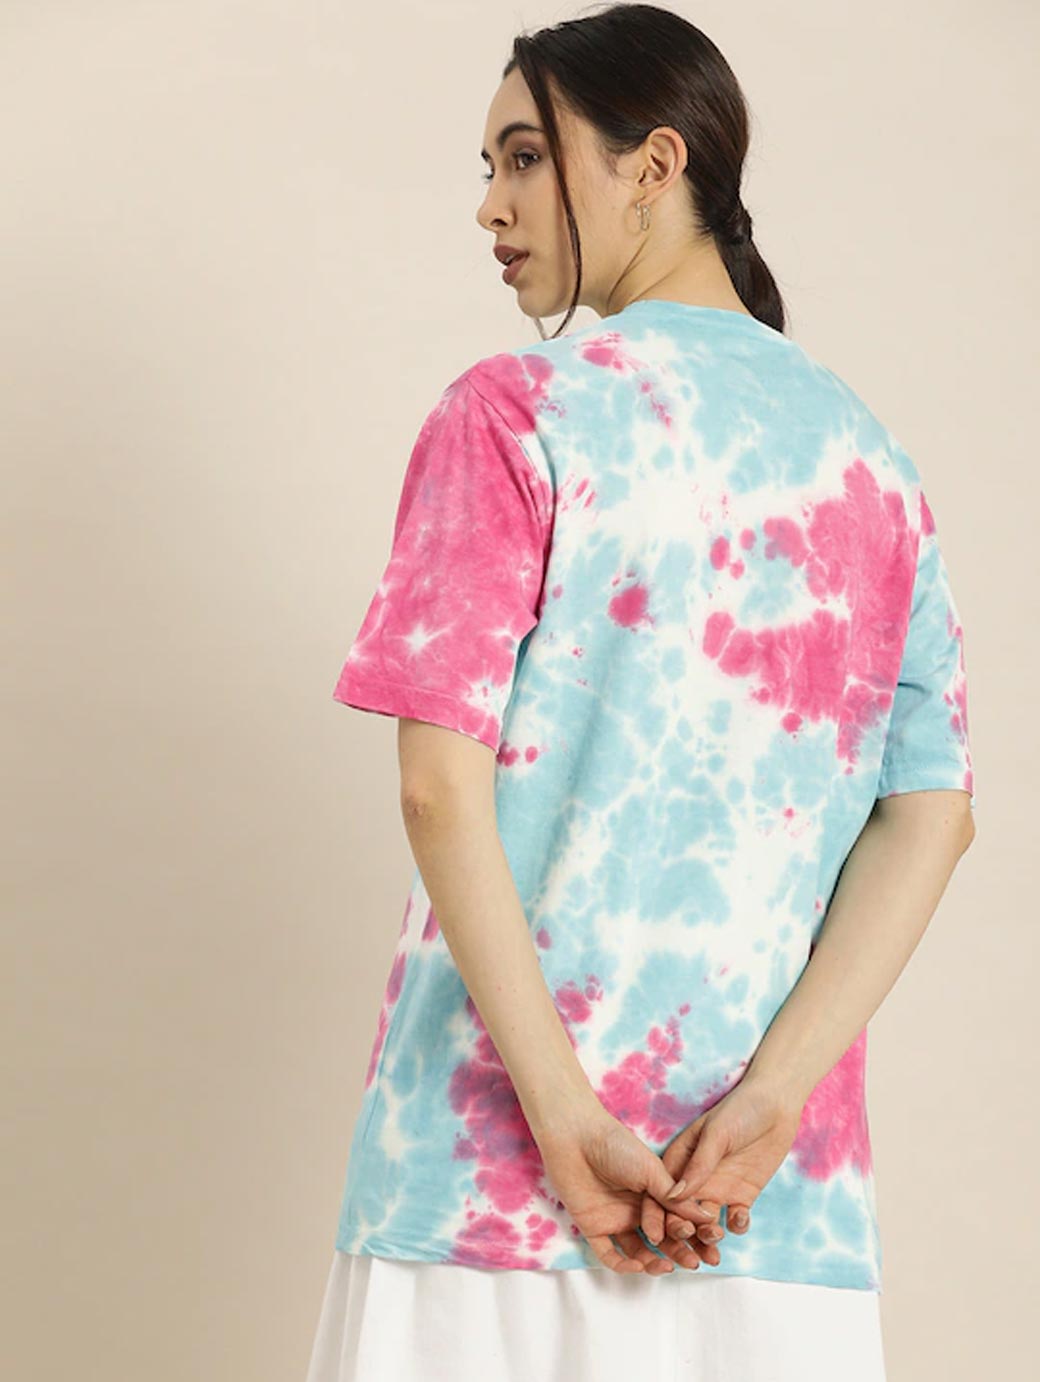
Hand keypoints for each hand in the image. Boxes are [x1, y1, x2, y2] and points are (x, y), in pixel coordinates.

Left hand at [533, 1104, 718, 1274]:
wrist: (576, 1137)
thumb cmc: (615, 1145)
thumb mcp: (651, 1171)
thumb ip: (675, 1198)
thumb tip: (707, 1217)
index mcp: (653, 1194)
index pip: (676, 1221)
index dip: (692, 1236)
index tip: (709, 1246)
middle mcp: (636, 1209)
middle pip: (661, 1240)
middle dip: (678, 1253)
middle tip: (693, 1262)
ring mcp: (615, 1219)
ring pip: (638, 1251)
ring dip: (653, 1262)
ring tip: (667, 1266)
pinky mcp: (593, 1227)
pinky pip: (609, 1253)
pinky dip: (623, 1264)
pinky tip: (638, 1264)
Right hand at [627, 1075, 805, 1272]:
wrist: (776, 1104)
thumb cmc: (740, 1109)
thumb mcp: (716, 1134)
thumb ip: (698, 1166)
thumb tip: (674, 1197)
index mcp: (680, 1160)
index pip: (661, 1193)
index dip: (655, 1214)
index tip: (655, 1234)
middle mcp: (696, 1179)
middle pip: (682, 1214)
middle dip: (682, 1232)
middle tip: (690, 1242)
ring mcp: (719, 1188)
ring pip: (706, 1222)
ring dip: (708, 1236)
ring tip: (715, 1241)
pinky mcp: (743, 1195)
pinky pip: (735, 1219)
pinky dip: (735, 1225)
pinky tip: (739, 1218)